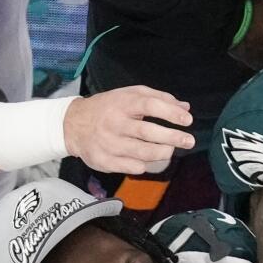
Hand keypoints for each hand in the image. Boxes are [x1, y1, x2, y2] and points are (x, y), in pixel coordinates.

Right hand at [63, 86, 194, 175]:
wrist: (73, 124)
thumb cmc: (108, 108)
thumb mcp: (129, 95)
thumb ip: (158, 98)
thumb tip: (185, 107)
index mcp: (122, 103)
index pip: (150, 105)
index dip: (171, 113)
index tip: (187, 120)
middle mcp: (114, 123)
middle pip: (148, 132)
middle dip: (172, 137)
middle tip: (189, 141)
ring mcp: (109, 143)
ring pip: (142, 152)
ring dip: (162, 153)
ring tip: (170, 150)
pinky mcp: (104, 160)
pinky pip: (132, 167)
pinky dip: (144, 164)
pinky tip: (148, 160)